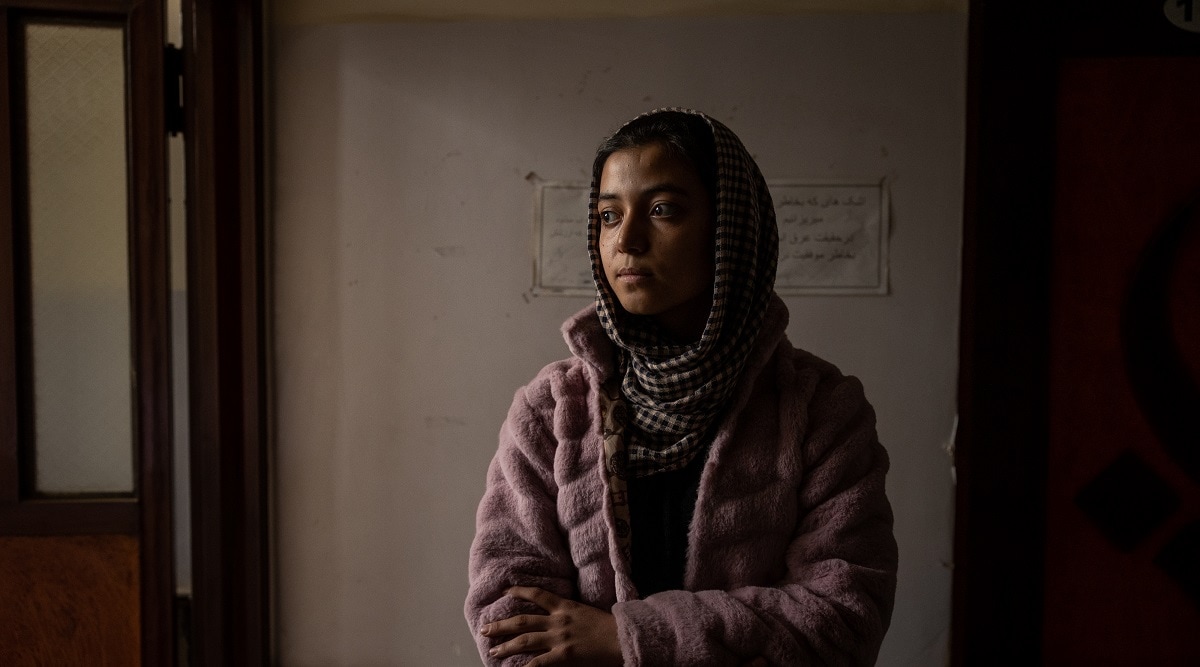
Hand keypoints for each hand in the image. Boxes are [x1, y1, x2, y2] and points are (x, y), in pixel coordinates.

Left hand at [480, 586, 622, 665]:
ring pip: (525, 641)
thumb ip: (569, 612)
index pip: (537, 594)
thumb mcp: (586, 612)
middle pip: (522, 621)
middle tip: (485, 629)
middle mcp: (558, 621)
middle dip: (501, 625)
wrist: (623, 637)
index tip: (505, 591)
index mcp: (565, 607)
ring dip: (506, 646)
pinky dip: (526, 666)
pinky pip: (539, 663)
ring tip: (493, 650)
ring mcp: (559, 639)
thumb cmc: (609, 626)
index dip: (519, 591)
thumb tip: (557, 613)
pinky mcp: (564, 656)